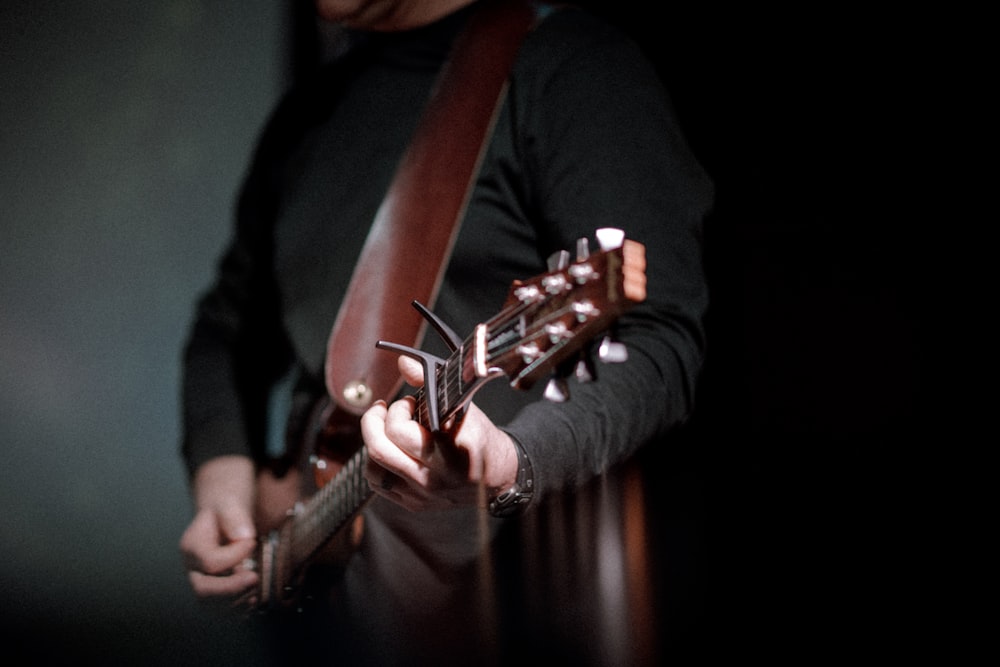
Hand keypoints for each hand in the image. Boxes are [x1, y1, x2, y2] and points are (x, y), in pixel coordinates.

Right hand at [179, 455, 258, 600]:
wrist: (224, 517)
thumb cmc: (226, 509)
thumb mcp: (230, 504)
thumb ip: (234, 517)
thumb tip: (244, 536)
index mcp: (191, 546)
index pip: (210, 562)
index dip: (234, 555)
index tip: (252, 541)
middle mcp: (193, 569)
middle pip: (203, 591)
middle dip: (231, 589)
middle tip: (255, 578)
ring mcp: (202, 582)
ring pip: (211, 607)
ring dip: (236, 602)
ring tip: (256, 589)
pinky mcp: (215, 592)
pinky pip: (221, 611)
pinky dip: (238, 610)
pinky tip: (253, 599)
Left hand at [360, 356, 518, 510]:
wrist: (499, 476)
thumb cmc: (480, 438)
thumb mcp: (462, 406)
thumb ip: (431, 383)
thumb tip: (405, 363)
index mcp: (448, 453)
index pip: (400, 431)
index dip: (398, 410)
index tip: (408, 402)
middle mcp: (433, 478)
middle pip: (379, 450)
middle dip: (372, 422)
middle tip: (380, 410)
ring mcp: (422, 495)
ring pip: (373, 470)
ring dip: (374, 444)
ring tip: (385, 431)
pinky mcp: (415, 505)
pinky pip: (380, 486)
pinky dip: (377, 465)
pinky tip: (390, 451)